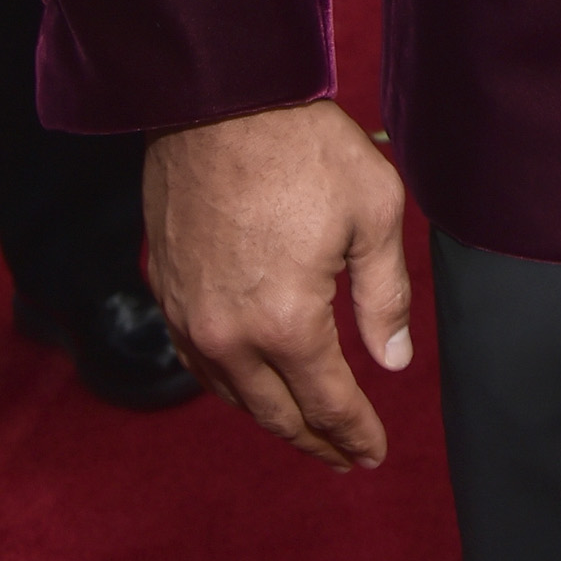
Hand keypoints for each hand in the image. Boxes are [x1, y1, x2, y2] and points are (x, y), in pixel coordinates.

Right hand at [144, 100, 412, 470]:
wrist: (219, 101)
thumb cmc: (305, 148)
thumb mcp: (373, 213)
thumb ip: (385, 297)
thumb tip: (393, 362)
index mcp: (287, 321)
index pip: (328, 401)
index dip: (355, 433)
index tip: (374, 453)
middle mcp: (229, 334)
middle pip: (276, 413)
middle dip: (316, 441)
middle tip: (345, 459)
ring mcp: (189, 317)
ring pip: (233, 395)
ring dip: (272, 418)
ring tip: (305, 431)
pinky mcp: (167, 292)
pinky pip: (199, 363)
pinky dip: (231, 385)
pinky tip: (251, 384)